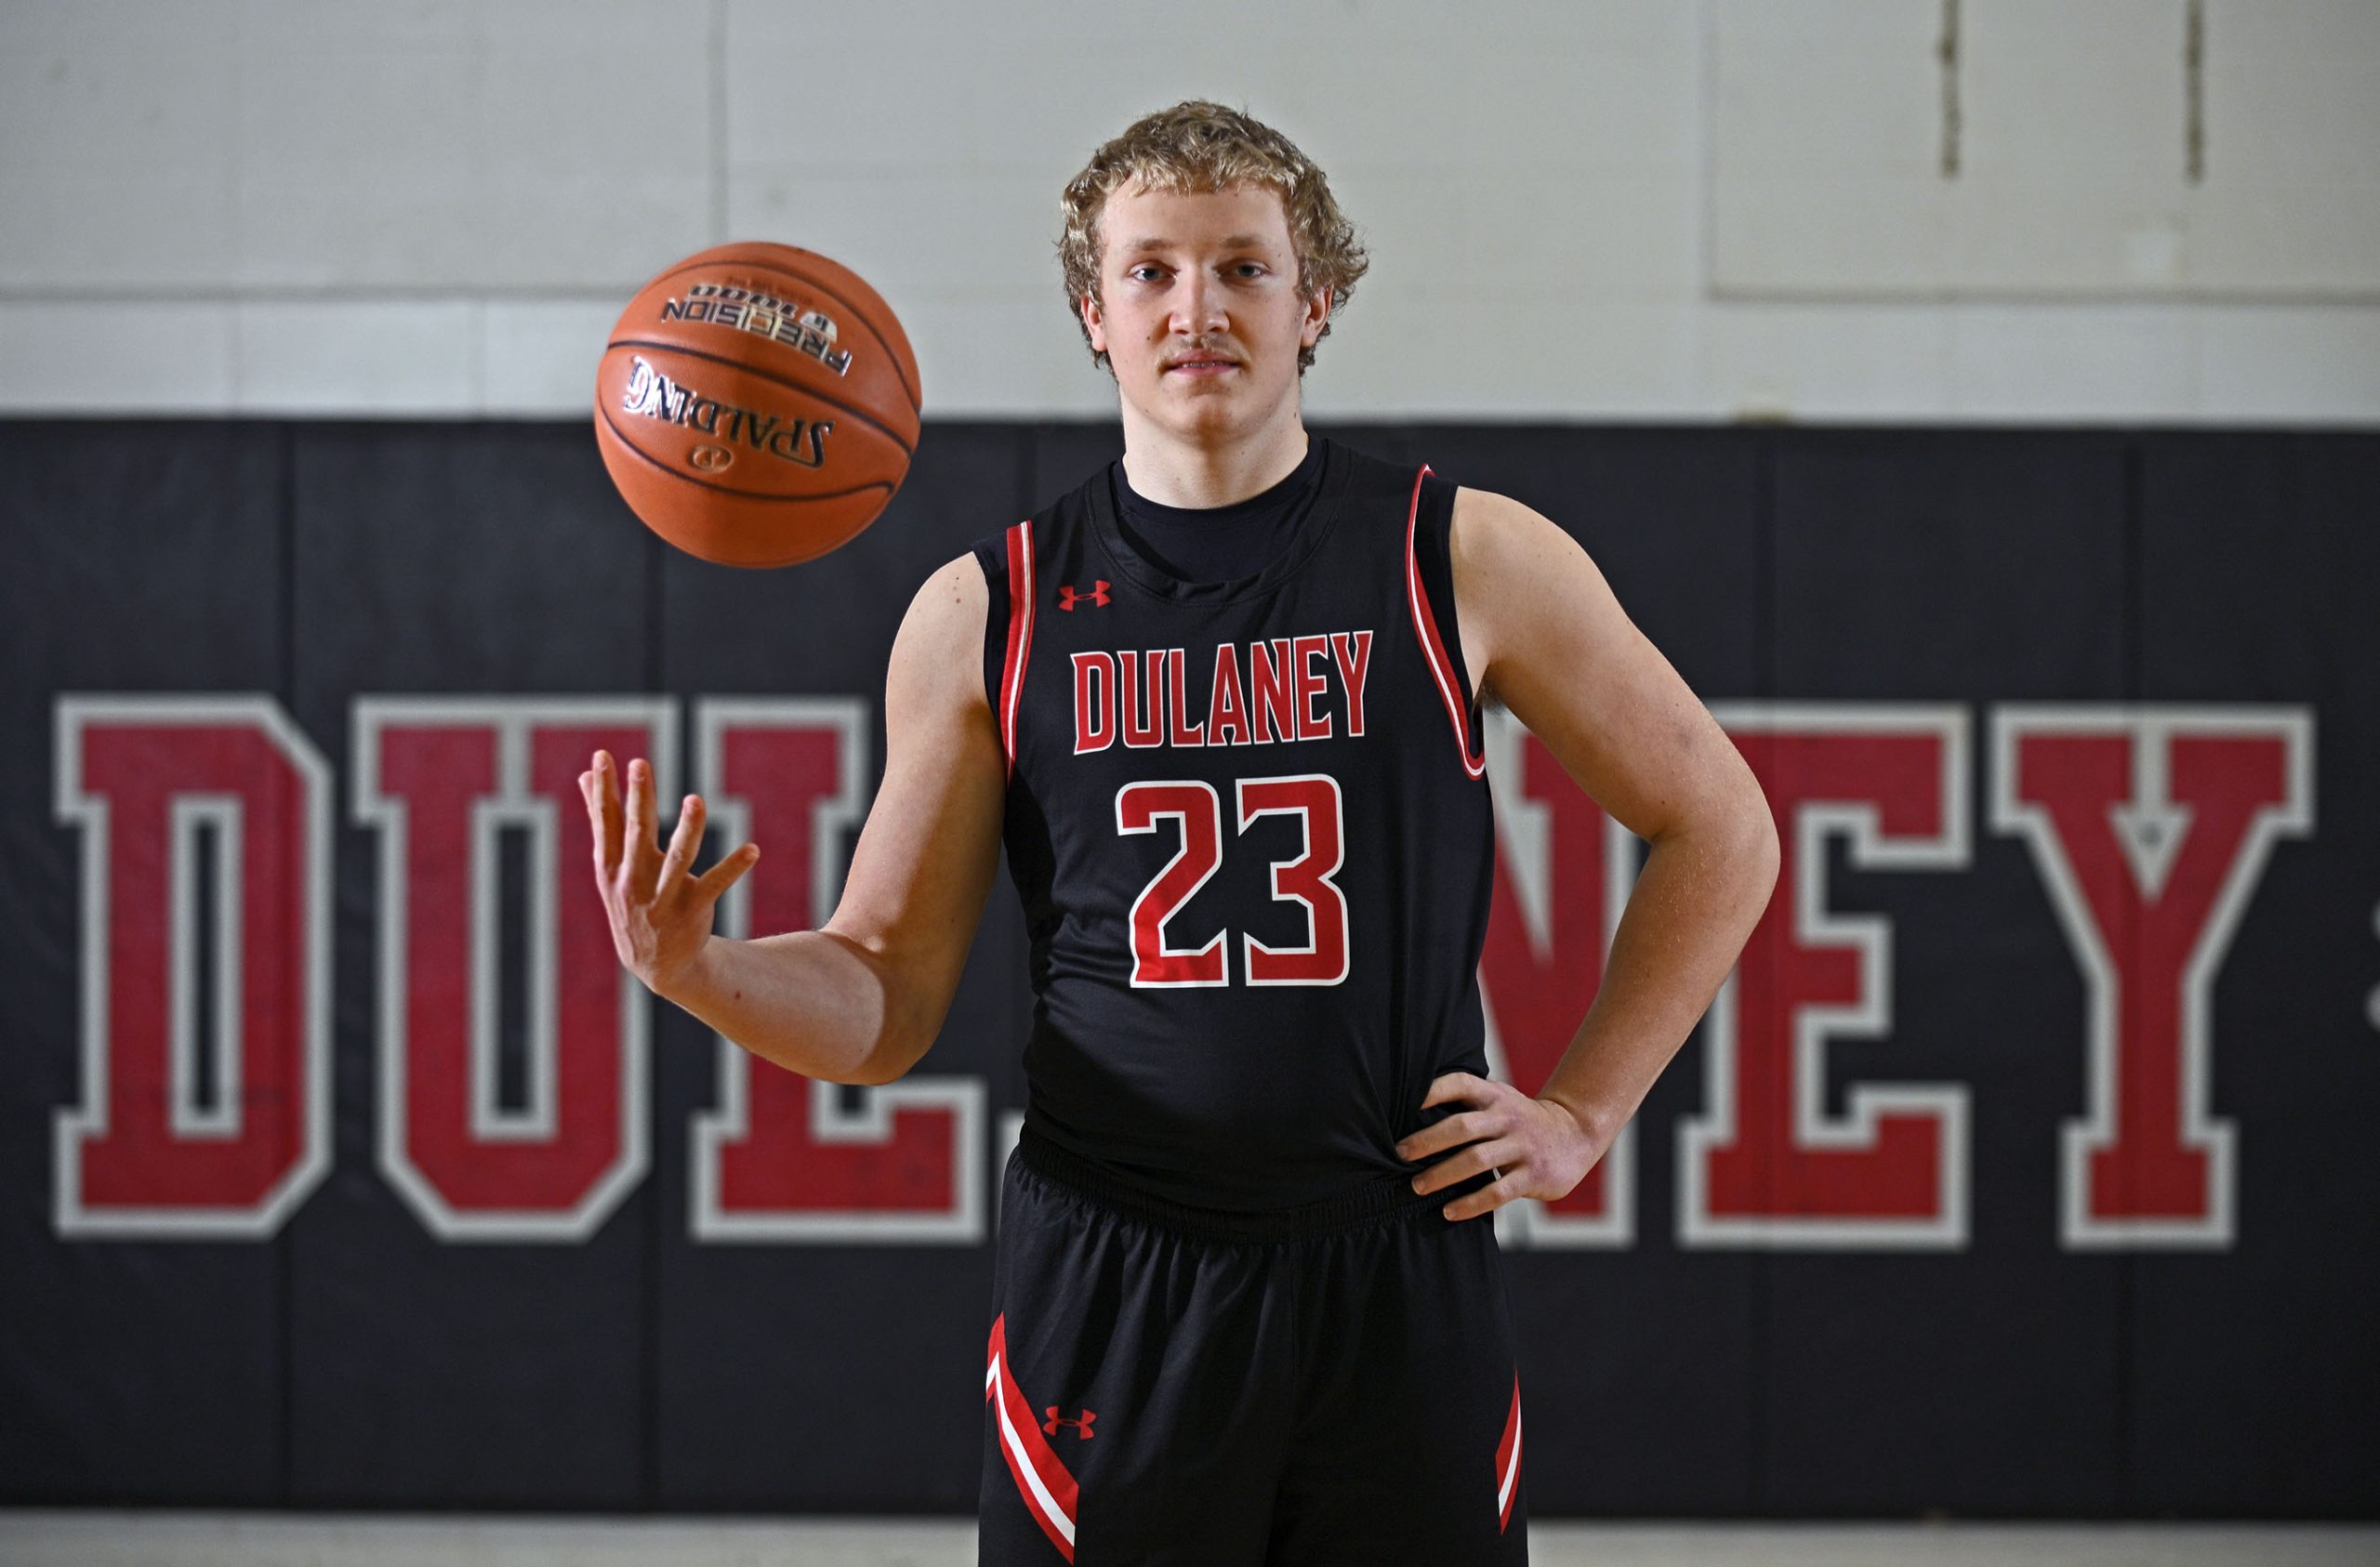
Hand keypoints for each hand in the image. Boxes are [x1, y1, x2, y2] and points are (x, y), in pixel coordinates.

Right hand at [580, 750, 758, 996]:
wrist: (655, 963)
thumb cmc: (631, 898)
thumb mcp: (610, 863)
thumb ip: (601, 818)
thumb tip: (585, 774)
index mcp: (610, 866)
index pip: (606, 823)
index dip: (603, 791)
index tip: (602, 757)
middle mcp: (633, 882)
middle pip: (636, 835)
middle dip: (639, 800)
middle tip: (640, 764)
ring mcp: (663, 898)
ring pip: (677, 859)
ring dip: (687, 829)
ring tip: (695, 800)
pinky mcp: (693, 909)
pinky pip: (715, 885)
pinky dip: (733, 868)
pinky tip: (752, 850)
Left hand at [1395, 1072, 1602, 1221]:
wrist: (1575, 1133)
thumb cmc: (1521, 1119)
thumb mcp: (1500, 1099)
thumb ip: (1469, 1103)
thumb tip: (1412, 1114)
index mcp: (1494, 1096)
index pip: (1460, 1083)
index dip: (1433, 1090)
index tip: (1405, 1103)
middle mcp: (1507, 1117)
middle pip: (1463, 1127)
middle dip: (1427, 1141)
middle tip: (1400, 1154)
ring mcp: (1522, 1146)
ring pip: (1476, 1161)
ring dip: (1442, 1175)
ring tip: (1417, 1186)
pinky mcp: (1533, 1175)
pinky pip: (1497, 1192)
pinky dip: (1470, 1204)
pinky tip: (1449, 1211)